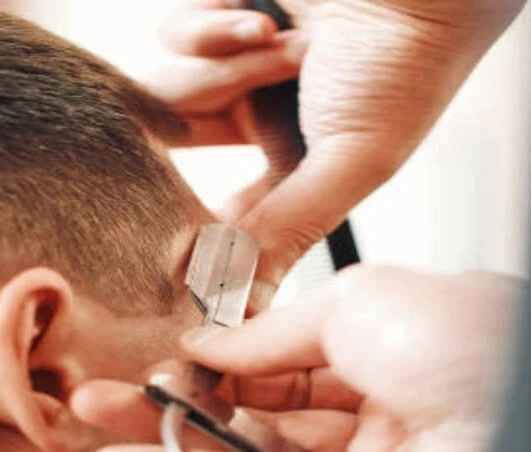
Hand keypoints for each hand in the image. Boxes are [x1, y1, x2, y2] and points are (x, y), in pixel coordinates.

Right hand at [71, 266, 521, 451]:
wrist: (515, 416)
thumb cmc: (464, 338)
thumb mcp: (349, 301)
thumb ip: (266, 331)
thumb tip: (205, 343)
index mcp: (376, 333)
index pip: (276, 346)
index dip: (216, 351)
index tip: (162, 351)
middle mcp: (367, 391)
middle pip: (250, 397)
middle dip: (176, 395)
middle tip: (108, 389)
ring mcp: (361, 451)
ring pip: (246, 445)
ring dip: (170, 440)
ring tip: (100, 426)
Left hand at [145, 0, 525, 309]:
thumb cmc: (404, 61)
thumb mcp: (352, 159)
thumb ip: (290, 228)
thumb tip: (244, 300)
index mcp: (295, 159)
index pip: (230, 211)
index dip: (199, 228)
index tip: (171, 251)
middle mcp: (260, 113)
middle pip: (185, 149)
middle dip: (190, 142)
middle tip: (187, 150)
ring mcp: (234, 64)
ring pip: (172, 90)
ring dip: (226, 73)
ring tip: (284, 51)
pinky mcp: (215, 17)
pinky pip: (176, 36)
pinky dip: (214, 29)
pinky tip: (260, 21)